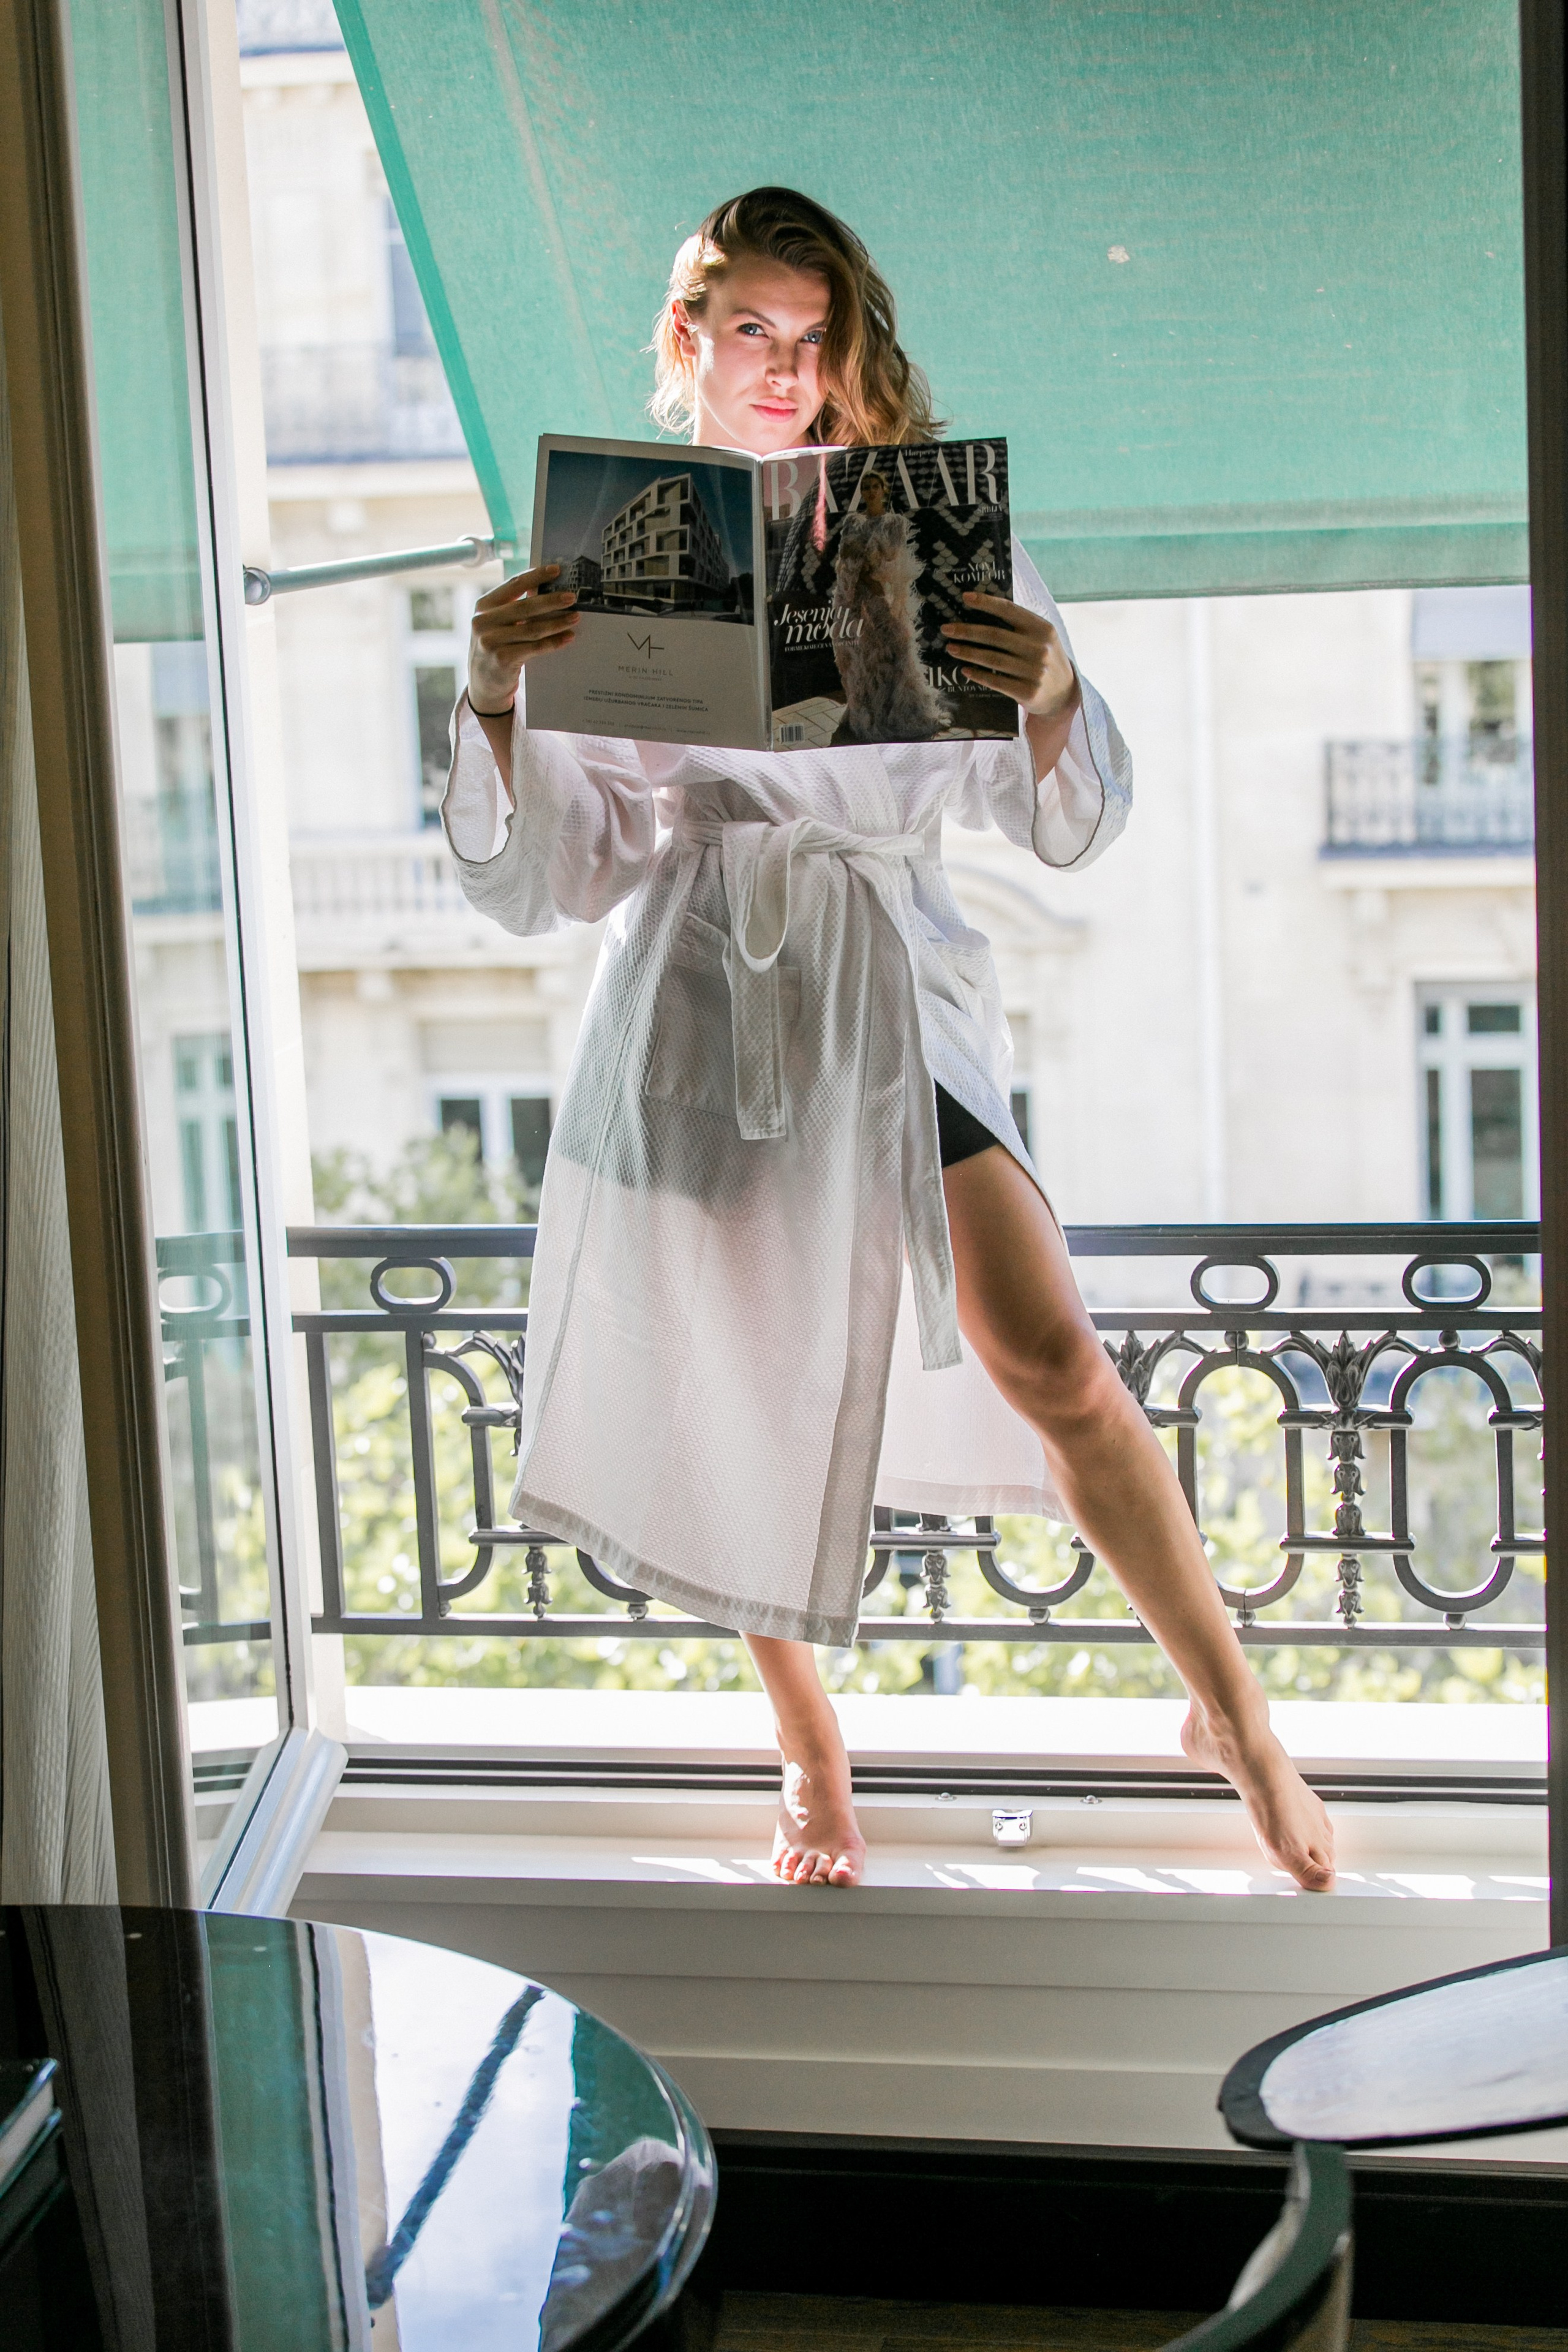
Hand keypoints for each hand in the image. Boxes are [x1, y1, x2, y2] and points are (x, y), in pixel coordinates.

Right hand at [467, 563, 578, 713]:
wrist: (483, 684)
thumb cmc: (496, 647)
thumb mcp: (496, 623)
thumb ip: (513, 607)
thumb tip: (545, 588)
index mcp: (483, 606)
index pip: (512, 585)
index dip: (535, 576)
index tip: (556, 570)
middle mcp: (483, 622)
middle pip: (524, 606)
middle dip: (551, 600)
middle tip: (571, 597)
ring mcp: (491, 641)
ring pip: (531, 628)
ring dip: (557, 622)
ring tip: (575, 617)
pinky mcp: (502, 659)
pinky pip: (534, 648)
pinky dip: (553, 642)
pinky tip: (568, 637)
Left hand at [940, 591, 1078, 721]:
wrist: (1063, 693)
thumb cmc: (1044, 659)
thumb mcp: (1041, 637)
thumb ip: (1020, 626)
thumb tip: (982, 612)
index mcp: (1042, 629)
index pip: (1009, 610)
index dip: (986, 603)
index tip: (965, 598)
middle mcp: (1039, 648)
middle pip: (995, 636)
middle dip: (967, 631)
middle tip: (946, 629)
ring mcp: (1034, 671)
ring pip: (992, 658)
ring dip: (968, 652)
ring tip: (951, 648)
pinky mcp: (1028, 692)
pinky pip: (996, 681)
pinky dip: (978, 674)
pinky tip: (965, 669)